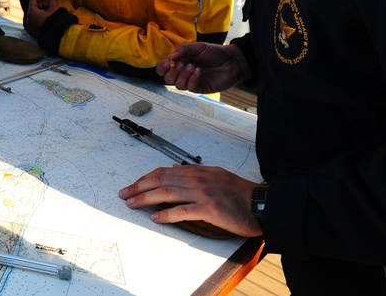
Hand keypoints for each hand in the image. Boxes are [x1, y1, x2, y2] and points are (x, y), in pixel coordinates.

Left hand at [24, 0, 58, 34]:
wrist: (56, 37)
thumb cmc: (54, 22)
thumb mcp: (54, 9)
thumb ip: (53, 0)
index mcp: (31, 12)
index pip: (33, 0)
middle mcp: (29, 18)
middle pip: (35, 7)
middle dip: (44, 3)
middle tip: (53, 3)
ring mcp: (31, 25)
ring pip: (36, 14)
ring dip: (44, 10)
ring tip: (53, 10)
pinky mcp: (35, 30)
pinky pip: (37, 20)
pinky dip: (42, 16)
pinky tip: (50, 17)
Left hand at [118, 165, 262, 237]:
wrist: (261, 204)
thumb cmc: (239, 193)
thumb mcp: (215, 175)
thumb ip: (194, 173)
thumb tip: (175, 168)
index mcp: (197, 171)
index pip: (164, 171)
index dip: (145, 178)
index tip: (133, 185)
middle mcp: (197, 178)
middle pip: (160, 179)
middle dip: (139, 187)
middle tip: (125, 194)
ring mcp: (202, 192)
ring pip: (167, 192)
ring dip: (146, 198)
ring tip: (133, 204)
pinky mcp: (209, 208)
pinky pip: (182, 210)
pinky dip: (166, 214)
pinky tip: (156, 217)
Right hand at [155, 42, 247, 93]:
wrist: (232, 61)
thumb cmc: (216, 52)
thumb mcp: (198, 47)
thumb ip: (183, 49)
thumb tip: (170, 57)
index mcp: (180, 62)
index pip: (163, 69)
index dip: (162, 67)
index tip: (168, 62)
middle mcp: (183, 72)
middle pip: (167, 79)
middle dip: (172, 72)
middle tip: (183, 63)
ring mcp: (191, 81)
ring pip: (177, 85)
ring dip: (183, 75)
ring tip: (193, 66)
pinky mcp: (200, 88)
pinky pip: (190, 87)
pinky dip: (192, 79)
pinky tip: (198, 72)